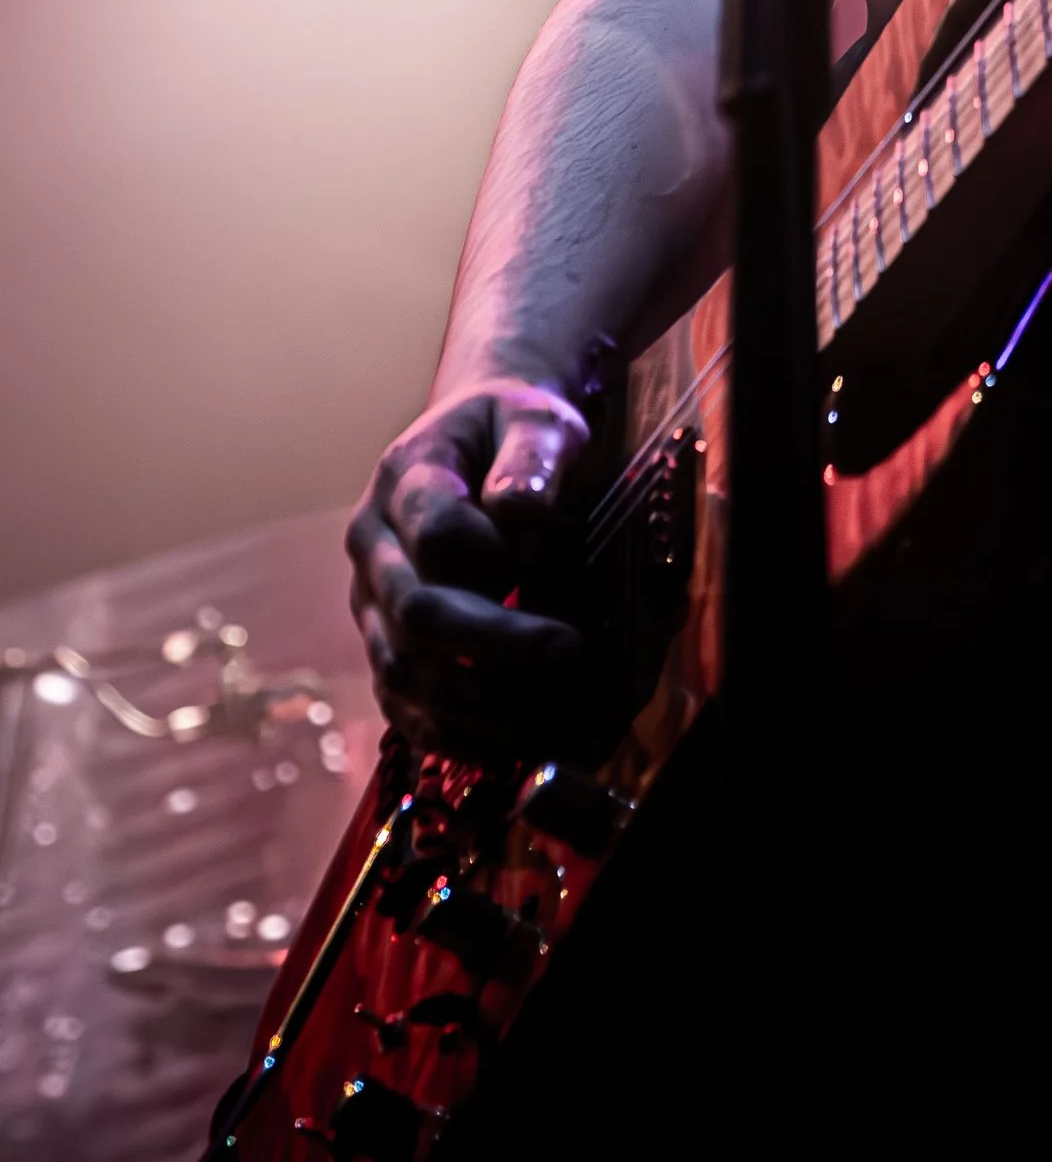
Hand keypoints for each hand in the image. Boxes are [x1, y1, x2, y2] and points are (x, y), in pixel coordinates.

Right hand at [347, 377, 589, 754]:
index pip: (437, 533)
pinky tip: (511, 744)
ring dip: (478, 706)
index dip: (495, 558)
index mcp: (405, 477)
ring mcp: (370, 602)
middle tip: (571, 654)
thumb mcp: (536, 417)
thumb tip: (521, 510)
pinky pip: (402, 708)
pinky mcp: (385, 647)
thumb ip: (531, 453)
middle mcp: (373, 544)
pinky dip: (453, 736)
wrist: (480, 440)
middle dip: (496, 646)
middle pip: (416, 613)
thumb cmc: (515, 431)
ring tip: (551, 715)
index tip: (554, 564)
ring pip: (402, 673)